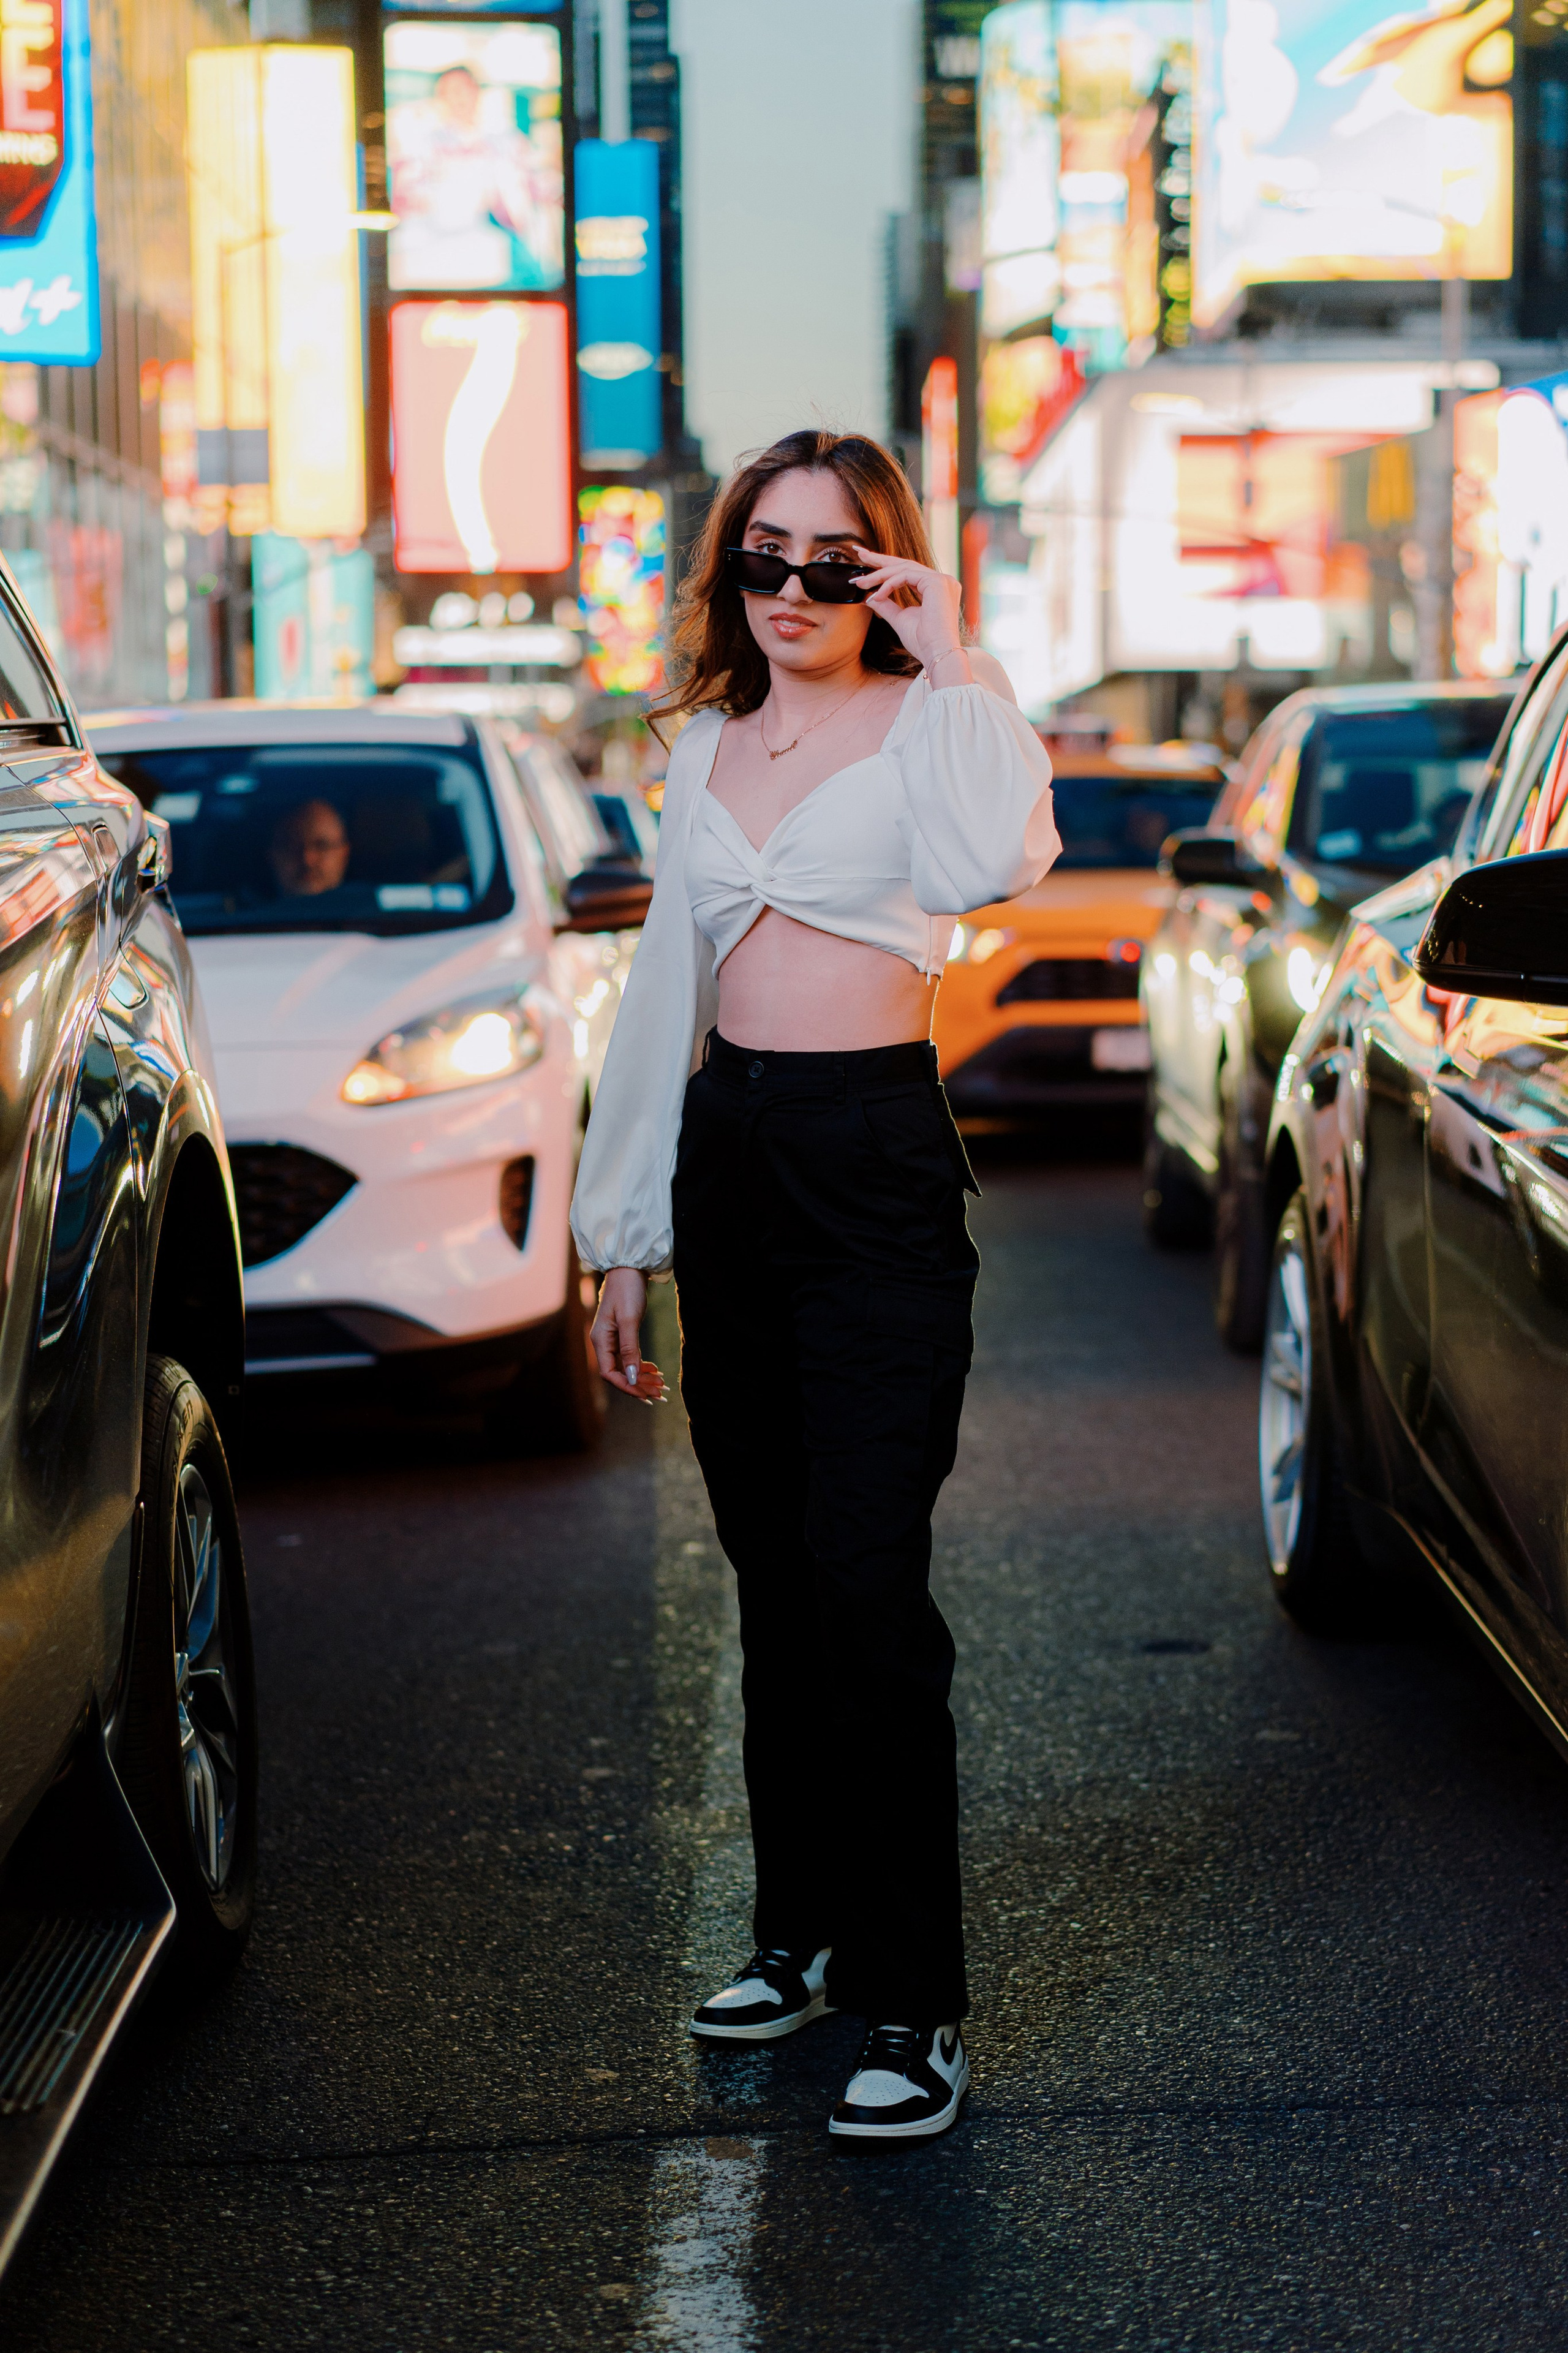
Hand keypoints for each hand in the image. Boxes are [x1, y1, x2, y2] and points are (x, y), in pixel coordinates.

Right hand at [591, 1266, 667, 1400]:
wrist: (629, 1267)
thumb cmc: (627, 1290)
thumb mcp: (629, 1319)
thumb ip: (629, 1349)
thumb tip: (632, 1376)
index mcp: (600, 1340)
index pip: (609, 1374)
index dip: (627, 1386)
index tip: (646, 1394)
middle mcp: (603, 1342)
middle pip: (618, 1373)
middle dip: (639, 1384)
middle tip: (661, 1393)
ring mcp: (611, 1339)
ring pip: (625, 1366)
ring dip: (642, 1377)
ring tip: (661, 1384)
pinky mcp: (621, 1334)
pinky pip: (629, 1357)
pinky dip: (642, 1365)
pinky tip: (655, 1369)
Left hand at [851, 545, 971, 682]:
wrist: (937, 654)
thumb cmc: (923, 642)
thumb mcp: (900, 619)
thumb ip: (886, 605)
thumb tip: (869, 597)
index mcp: (936, 589)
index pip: (908, 571)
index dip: (886, 567)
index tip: (866, 563)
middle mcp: (942, 581)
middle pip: (905, 564)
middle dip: (880, 559)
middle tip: (859, 553)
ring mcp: (942, 580)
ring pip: (903, 568)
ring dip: (879, 575)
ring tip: (861, 583)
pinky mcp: (938, 582)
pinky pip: (906, 576)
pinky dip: (889, 584)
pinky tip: (878, 595)